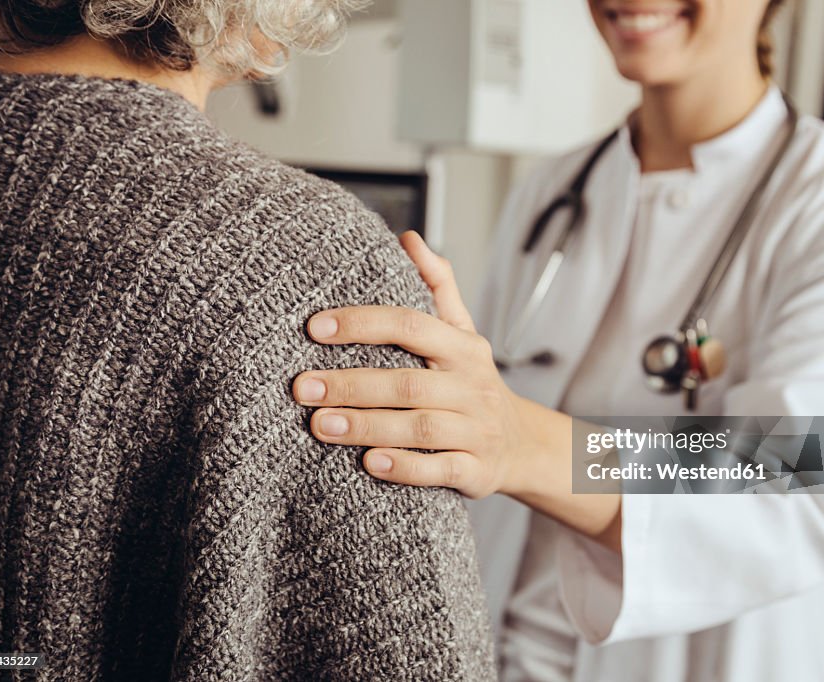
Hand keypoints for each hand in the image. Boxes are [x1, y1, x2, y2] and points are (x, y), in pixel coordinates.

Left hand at [293, 232, 540, 498]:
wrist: (522, 445)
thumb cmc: (473, 383)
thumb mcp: (463, 334)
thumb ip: (437, 287)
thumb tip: (408, 238)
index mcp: (463, 348)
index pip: (412, 326)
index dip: (363, 324)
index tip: (315, 327)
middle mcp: (472, 386)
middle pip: (408, 382)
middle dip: (352, 384)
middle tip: (301, 386)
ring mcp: (476, 430)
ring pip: (420, 428)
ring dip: (367, 426)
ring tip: (320, 425)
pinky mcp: (476, 470)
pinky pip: (440, 470)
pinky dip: (405, 467)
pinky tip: (370, 464)